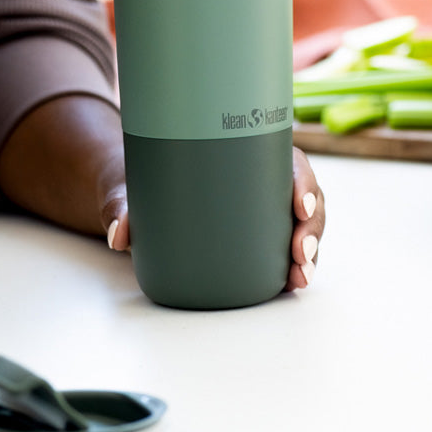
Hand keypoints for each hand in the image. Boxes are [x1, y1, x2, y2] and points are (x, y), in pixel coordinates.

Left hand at [106, 146, 325, 291]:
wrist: (133, 194)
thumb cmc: (138, 180)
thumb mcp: (128, 187)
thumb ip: (120, 206)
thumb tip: (120, 234)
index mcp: (241, 149)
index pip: (286, 160)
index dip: (303, 181)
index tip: (300, 204)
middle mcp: (258, 176)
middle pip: (303, 195)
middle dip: (311, 226)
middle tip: (300, 254)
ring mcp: (259, 206)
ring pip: (301, 224)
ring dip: (310, 251)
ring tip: (300, 277)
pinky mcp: (253, 233)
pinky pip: (285, 244)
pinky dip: (296, 263)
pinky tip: (295, 282)